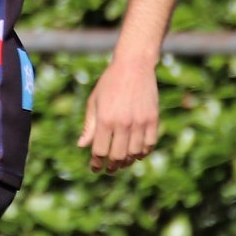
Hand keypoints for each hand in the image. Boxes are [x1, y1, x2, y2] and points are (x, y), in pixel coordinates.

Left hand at [77, 56, 160, 173]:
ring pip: (135, 153)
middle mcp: (123, 123)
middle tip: (109, 169)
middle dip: (112, 166)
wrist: (133, 66)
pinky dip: (143, 152)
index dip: (96, 163)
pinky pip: (150, 144)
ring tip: (122, 163)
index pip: (100, 151)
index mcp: (105, 119)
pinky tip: (137, 153)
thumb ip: (89, 125)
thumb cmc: (109, 83)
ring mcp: (140, 122)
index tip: (95, 168)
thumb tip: (82, 146)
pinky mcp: (153, 119)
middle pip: (118, 156)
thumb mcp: (94, 102)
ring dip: (128, 161)